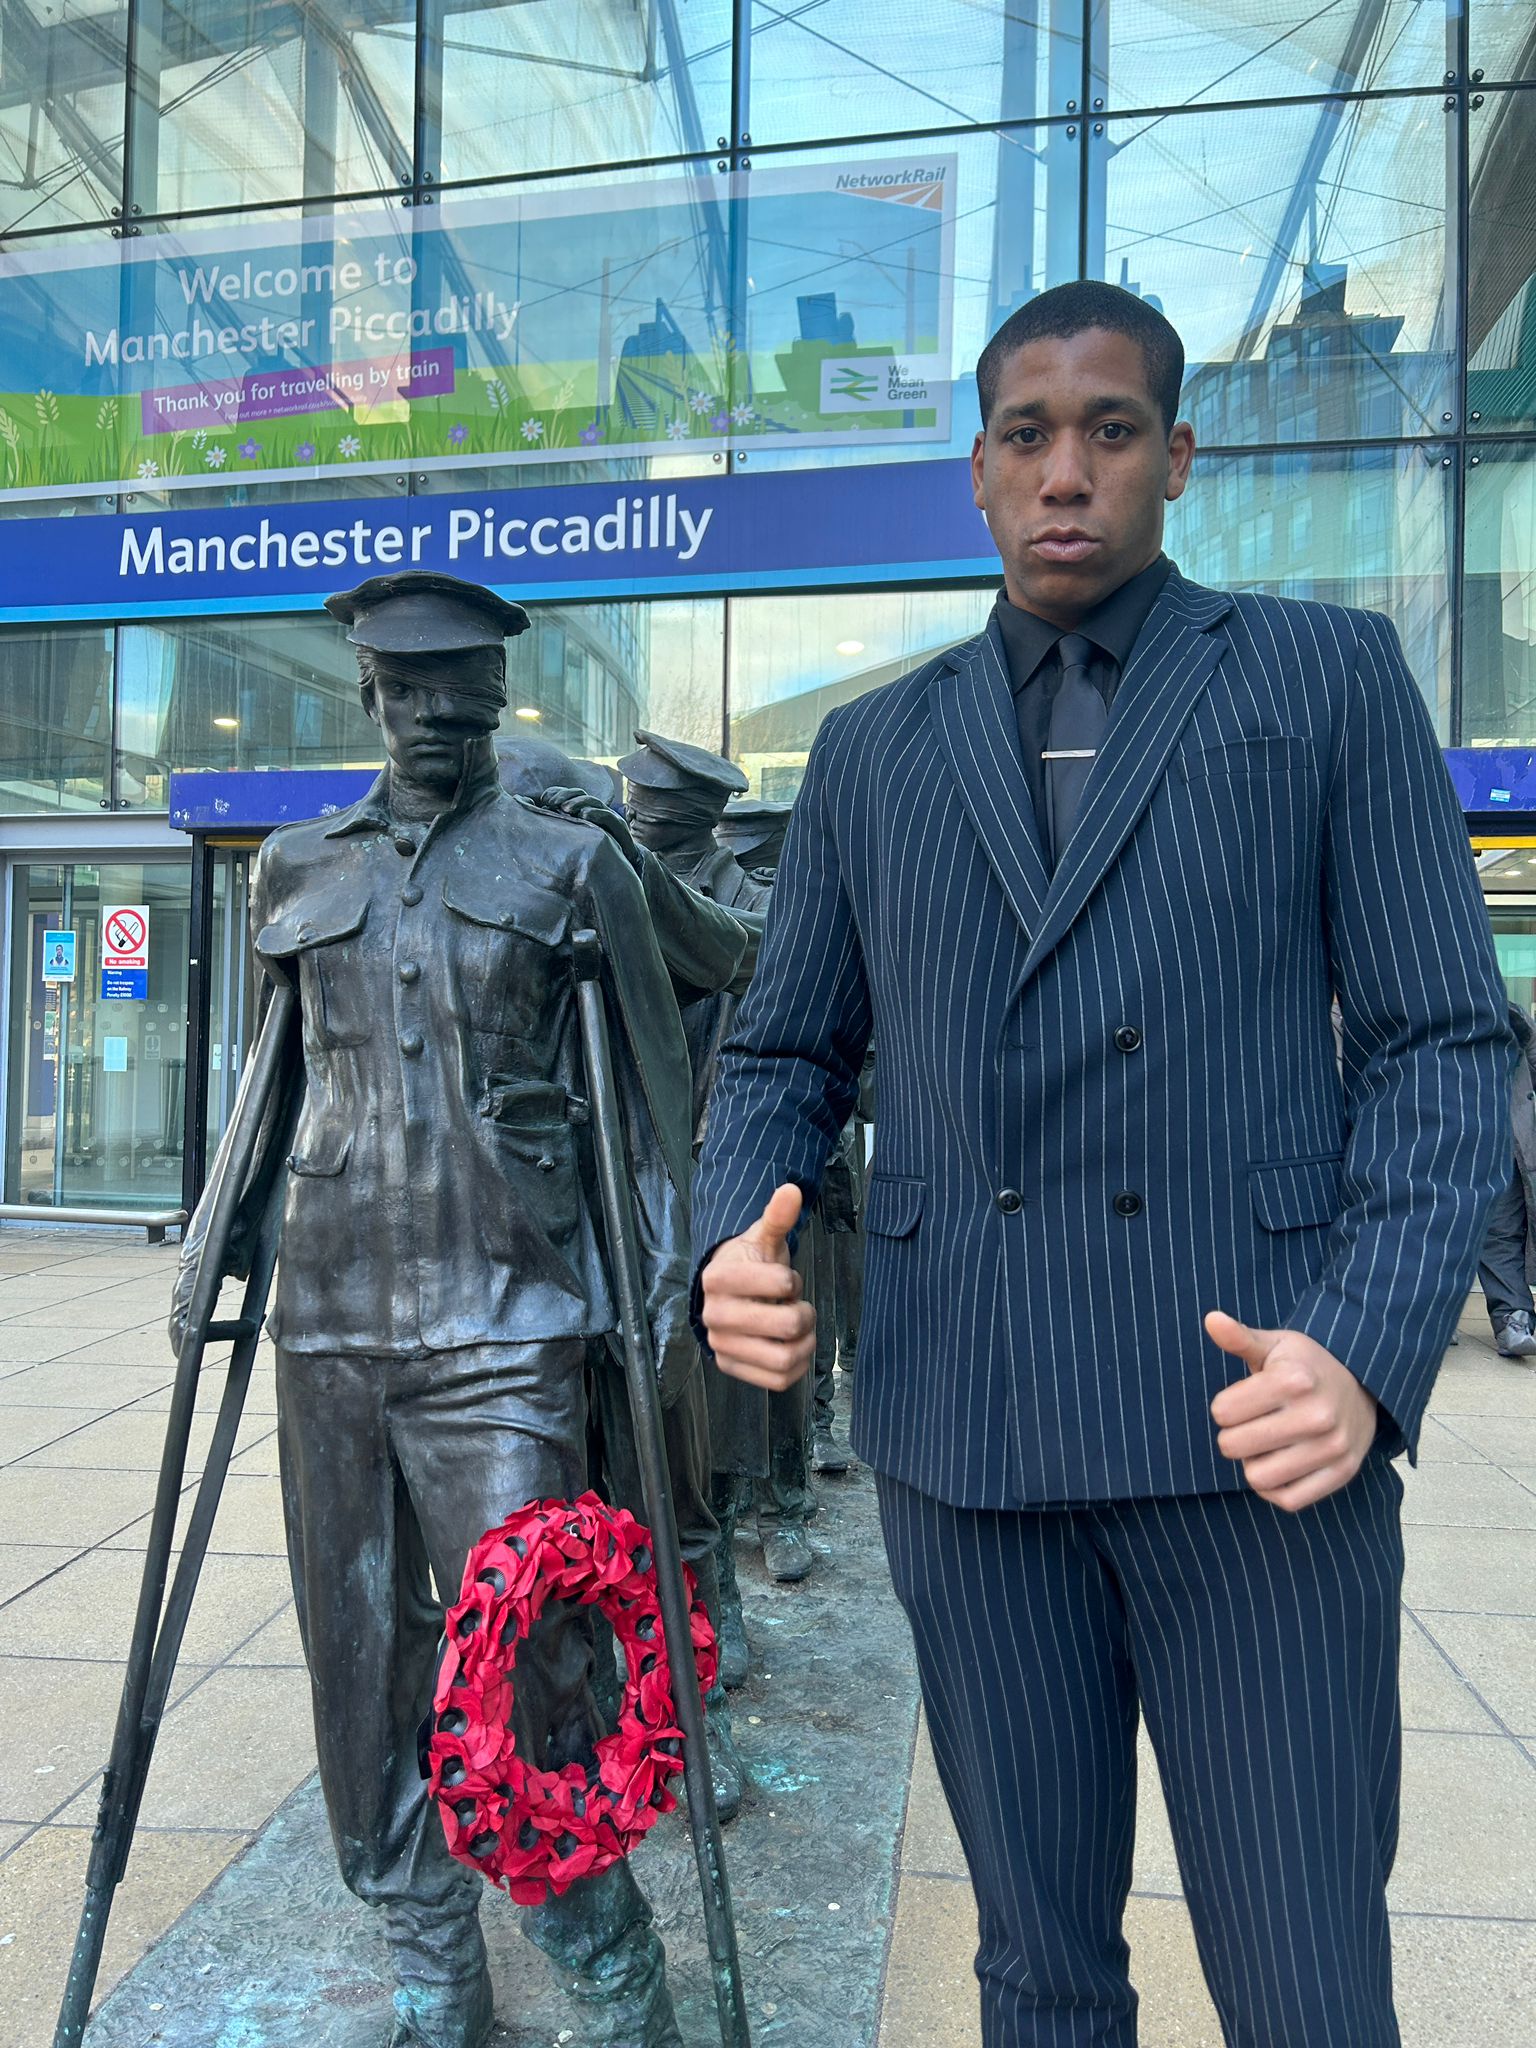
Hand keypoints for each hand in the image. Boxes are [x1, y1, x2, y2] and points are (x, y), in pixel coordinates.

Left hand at [538, 786, 642, 873]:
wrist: (620, 873)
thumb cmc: (591, 857)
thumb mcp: (569, 842)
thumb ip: (555, 829)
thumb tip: (533, 820)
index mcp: (583, 812)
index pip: (570, 796)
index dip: (558, 793)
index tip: (544, 799)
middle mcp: (596, 813)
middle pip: (580, 795)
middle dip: (565, 796)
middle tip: (551, 802)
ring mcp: (609, 819)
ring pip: (594, 803)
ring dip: (579, 803)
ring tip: (565, 808)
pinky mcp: (620, 829)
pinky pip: (609, 817)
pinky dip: (596, 814)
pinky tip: (584, 815)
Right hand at [701, 1184, 815, 1390]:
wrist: (727, 1293)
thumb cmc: (750, 1264)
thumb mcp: (764, 1238)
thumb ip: (777, 1217)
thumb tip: (792, 1190)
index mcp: (718, 1278)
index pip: (780, 1283)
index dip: (793, 1280)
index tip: (786, 1279)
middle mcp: (713, 1315)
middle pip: (787, 1326)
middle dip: (805, 1314)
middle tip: (799, 1305)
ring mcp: (721, 1345)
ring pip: (784, 1359)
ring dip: (805, 1343)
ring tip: (800, 1328)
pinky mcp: (731, 1368)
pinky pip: (779, 1381)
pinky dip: (798, 1366)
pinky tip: (795, 1347)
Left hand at [1206, 1312, 1377, 1511]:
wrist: (1363, 1382)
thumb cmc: (1305, 1364)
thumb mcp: (1274, 1344)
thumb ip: (1239, 1338)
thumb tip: (1211, 1320)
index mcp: (1294, 1380)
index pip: (1222, 1412)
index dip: (1224, 1407)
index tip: (1242, 1400)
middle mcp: (1317, 1415)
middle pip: (1234, 1447)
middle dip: (1233, 1436)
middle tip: (1250, 1425)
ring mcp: (1333, 1447)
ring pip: (1258, 1478)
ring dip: (1253, 1464)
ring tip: (1266, 1445)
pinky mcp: (1343, 1472)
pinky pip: (1288, 1500)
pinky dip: (1275, 1489)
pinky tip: (1278, 1467)